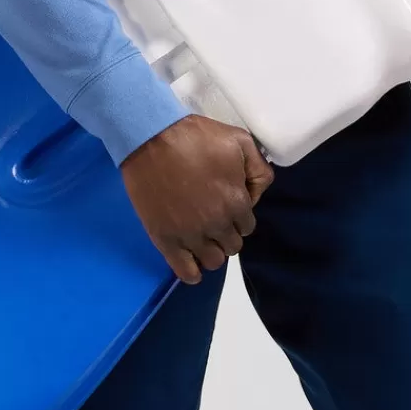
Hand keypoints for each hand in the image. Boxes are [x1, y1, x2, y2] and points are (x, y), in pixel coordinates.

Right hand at [121, 114, 273, 283]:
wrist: (151, 138)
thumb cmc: (195, 137)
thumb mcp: (240, 141)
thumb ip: (259, 169)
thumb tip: (256, 194)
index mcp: (237, 203)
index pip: (247, 227)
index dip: (238, 216)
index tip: (226, 205)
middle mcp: (217, 225)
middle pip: (231, 246)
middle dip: (226, 233)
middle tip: (212, 217)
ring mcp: (190, 235)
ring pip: (213, 261)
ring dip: (210, 251)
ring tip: (200, 235)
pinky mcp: (166, 240)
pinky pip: (186, 272)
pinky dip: (192, 272)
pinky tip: (191, 261)